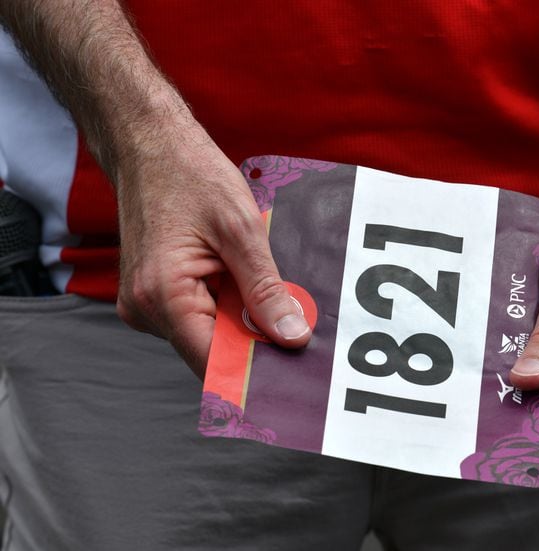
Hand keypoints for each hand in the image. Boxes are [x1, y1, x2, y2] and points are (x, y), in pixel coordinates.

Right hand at [114, 116, 310, 377]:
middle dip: (255, 344)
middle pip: (210, 352)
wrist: (149, 144)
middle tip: (298, 330)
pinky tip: (243, 284)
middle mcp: (144, 309)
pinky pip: (197, 316)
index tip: (294, 372)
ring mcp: (144, 303)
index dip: (255, 370)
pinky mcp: (153, 294)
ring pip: (206, 335)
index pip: (212, 362)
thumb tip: (291, 336)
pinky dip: (226, 307)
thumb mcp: (241, 230)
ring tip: (268, 294)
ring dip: (241, 322)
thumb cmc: (189, 175)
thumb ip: (266, 290)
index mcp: (161, 295)